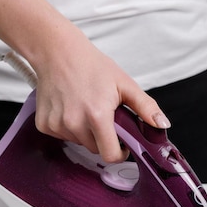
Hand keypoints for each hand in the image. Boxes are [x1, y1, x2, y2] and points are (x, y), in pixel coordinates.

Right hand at [32, 31, 170, 162]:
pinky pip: (63, 136)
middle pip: (95, 149)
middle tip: (104, 115)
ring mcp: (56, 125)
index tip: (122, 143)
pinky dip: (69, 128)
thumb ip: (146, 107)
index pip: (110, 155)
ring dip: (86, 132)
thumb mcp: (125, 84)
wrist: (57, 52)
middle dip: (104, 138)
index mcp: (97, 115)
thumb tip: (163, 125)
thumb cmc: (92, 66)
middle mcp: (74, 123)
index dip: (120, 152)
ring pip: (80, 143)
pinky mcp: (43, 124)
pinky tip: (70, 108)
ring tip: (85, 108)